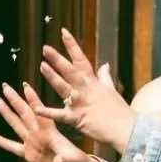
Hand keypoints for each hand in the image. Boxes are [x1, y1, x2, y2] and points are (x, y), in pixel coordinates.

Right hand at [0, 82, 104, 161]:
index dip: (33, 101)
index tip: (26, 86)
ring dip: (7, 113)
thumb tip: (59, 160)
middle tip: (5, 86)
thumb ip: (66, 160)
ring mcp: (32, 144)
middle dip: (15, 100)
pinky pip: (11, 146)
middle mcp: (39, 135)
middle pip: (24, 114)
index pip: (40, 114)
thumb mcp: (74, 161)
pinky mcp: (28, 154)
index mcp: (50, 134)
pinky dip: (0, 141)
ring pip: (16, 125)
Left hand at [30, 28, 135, 153]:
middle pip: (70, 70)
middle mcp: (86, 89)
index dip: (71, 45)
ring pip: (64, 87)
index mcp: (93, 82)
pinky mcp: (76, 119)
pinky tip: (35, 108)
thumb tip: (104, 65)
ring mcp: (80, 103)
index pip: (81, 59)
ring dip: (53, 77)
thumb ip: (104, 77)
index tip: (63, 32)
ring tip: (42, 66)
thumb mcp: (111, 90)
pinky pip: (59, 115)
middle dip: (57, 59)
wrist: (125, 129)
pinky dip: (47, 112)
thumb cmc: (119, 111)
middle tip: (45, 48)